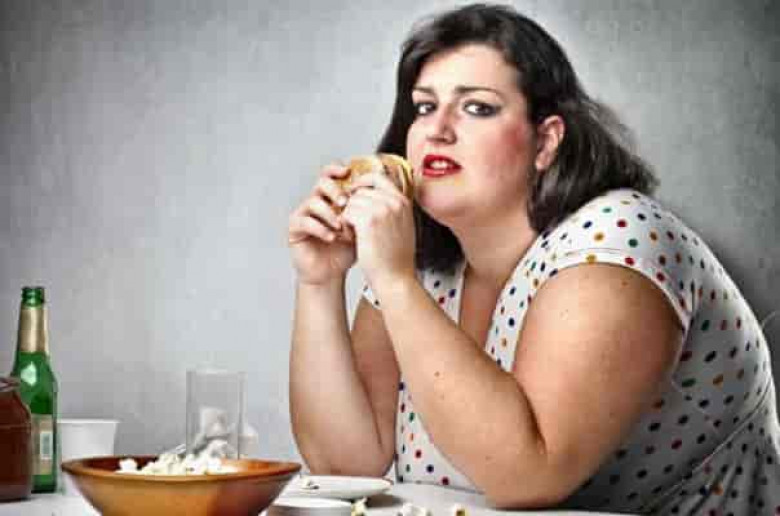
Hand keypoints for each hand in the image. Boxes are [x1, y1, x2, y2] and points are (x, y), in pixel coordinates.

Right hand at [288, 164, 356, 284]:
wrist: (331, 273)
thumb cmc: (346, 250)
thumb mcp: (361, 228)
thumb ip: (368, 211)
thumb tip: (385, 194)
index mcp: (332, 198)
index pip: (331, 175)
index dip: (337, 169)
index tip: (349, 172)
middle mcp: (316, 202)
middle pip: (322, 183)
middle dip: (336, 191)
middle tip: (346, 202)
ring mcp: (304, 213)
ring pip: (313, 201)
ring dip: (330, 213)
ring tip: (341, 228)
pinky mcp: (295, 228)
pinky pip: (304, 221)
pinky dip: (320, 228)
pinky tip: (331, 237)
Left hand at [340, 172, 415, 290]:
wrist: (396, 278)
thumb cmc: (397, 258)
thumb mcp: (402, 226)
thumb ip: (392, 208)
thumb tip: (374, 196)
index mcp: (403, 202)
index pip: (379, 177)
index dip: (363, 182)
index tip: (354, 191)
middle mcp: (394, 202)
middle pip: (361, 191)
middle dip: (354, 206)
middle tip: (357, 226)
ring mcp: (381, 209)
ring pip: (351, 202)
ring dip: (349, 218)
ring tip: (357, 235)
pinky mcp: (368, 220)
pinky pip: (346, 213)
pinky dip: (345, 226)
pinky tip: (354, 239)